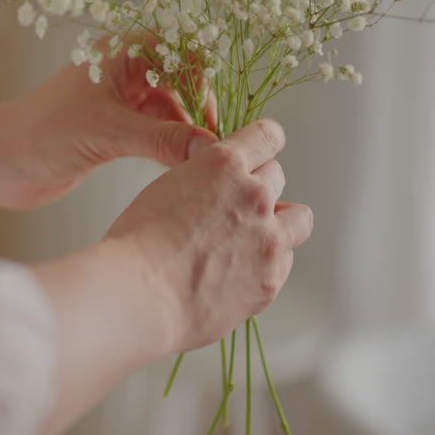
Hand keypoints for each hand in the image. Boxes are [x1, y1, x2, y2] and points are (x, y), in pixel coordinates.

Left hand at [0, 35, 217, 209]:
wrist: (0, 163)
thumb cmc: (41, 134)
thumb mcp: (108, 133)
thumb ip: (162, 139)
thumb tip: (211, 147)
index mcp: (120, 53)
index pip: (181, 49)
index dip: (201, 78)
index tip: (210, 116)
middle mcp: (124, 72)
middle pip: (183, 81)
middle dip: (199, 109)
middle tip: (212, 146)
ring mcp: (121, 101)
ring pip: (172, 110)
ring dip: (187, 132)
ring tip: (199, 162)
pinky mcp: (116, 130)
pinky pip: (158, 132)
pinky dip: (172, 148)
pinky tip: (180, 169)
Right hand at [103, 118, 312, 355]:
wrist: (139, 298)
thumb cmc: (136, 245)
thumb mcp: (165, 188)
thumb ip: (200, 181)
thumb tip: (213, 189)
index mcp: (223, 165)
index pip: (267, 136)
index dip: (261, 144)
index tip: (259, 154)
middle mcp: (254, 196)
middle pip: (277, 177)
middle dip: (258, 187)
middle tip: (233, 207)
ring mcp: (268, 241)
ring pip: (298, 219)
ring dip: (278, 223)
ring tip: (248, 240)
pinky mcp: (270, 281)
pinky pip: (284, 263)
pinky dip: (268, 263)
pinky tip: (238, 272)